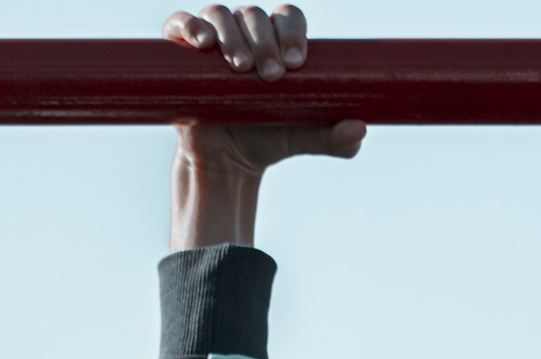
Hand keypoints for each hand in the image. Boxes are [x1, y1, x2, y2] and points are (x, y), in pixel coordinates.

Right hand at [163, 7, 364, 249]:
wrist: (226, 162)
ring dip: (232, 35)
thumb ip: (334, 139)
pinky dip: (190, 25)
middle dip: (265, 40)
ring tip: (241, 67)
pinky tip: (202, 43)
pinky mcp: (182, 52)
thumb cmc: (268, 140)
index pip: (288, 18)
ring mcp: (214, 40)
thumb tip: (359, 130)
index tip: (297, 63)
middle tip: (271, 75)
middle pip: (255, 15)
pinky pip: (182, 23)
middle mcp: (246, 33)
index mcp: (278, 43)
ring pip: (221, 15)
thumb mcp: (302, 140)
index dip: (293, 32)